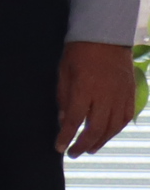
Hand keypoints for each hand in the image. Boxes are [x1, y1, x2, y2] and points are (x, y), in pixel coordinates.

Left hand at [59, 40, 138, 159]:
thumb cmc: (79, 53)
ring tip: (90, 149)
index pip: (74, 120)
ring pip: (113, 126)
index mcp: (85, 89)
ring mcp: (120, 95)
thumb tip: (63, 121)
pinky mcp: (130, 93)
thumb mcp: (63, 73)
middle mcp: (105, 95)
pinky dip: (116, 129)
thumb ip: (64, 98)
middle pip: (95, 128)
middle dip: (83, 144)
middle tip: (73, 153)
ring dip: (101, 141)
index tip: (59, 147)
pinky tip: (108, 135)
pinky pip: (125, 117)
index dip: (66, 136)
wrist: (106, 36)